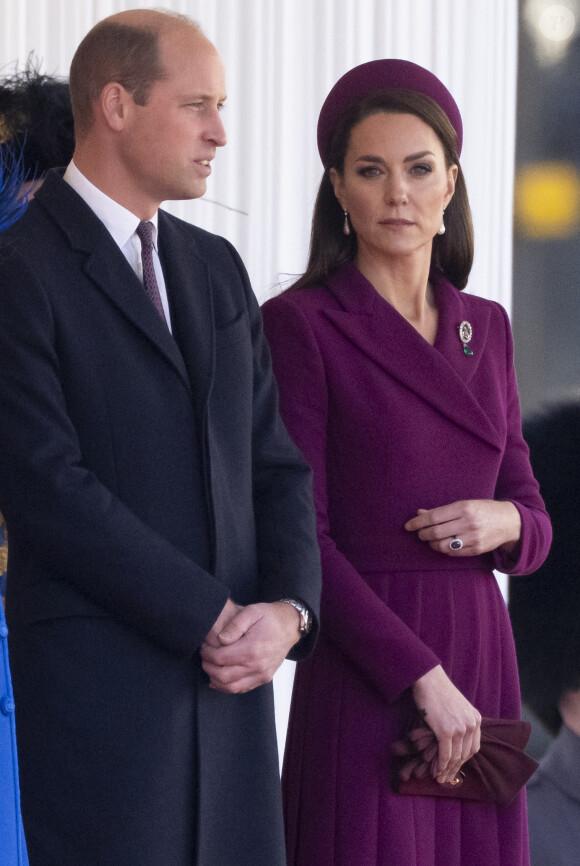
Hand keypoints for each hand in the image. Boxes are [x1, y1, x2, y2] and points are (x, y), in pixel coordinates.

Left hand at [200, 601, 301, 693]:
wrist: (290, 625)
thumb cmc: (270, 617)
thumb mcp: (251, 611)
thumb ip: (234, 625)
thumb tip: (220, 639)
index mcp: (252, 649)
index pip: (221, 658)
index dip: (207, 654)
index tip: (204, 647)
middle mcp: (257, 666)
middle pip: (223, 676)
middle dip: (208, 667)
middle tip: (204, 657)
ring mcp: (262, 674)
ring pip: (231, 687)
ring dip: (215, 679)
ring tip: (210, 667)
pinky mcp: (264, 678)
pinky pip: (242, 688)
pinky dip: (228, 687)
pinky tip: (219, 679)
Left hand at [404, 499, 520, 556]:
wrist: (509, 522)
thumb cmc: (482, 510)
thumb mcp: (464, 504)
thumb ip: (441, 510)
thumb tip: (419, 513)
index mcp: (464, 508)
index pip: (434, 517)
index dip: (418, 522)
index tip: (408, 526)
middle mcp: (469, 523)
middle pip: (436, 532)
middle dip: (423, 534)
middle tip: (419, 533)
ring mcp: (474, 537)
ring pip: (443, 546)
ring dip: (432, 544)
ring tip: (430, 540)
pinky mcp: (477, 549)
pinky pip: (454, 553)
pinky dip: (444, 550)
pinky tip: (442, 545)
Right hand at [412, 665, 480, 783]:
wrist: (428, 679)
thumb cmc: (438, 691)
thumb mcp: (457, 707)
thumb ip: (459, 723)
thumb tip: (453, 742)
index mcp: (476, 719)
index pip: (473, 747)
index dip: (464, 760)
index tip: (456, 768)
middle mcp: (471, 724)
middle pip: (465, 754)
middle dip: (456, 769)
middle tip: (447, 778)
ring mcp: (460, 728)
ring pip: (455, 756)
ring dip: (447, 770)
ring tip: (440, 777)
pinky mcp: (446, 731)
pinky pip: (445, 754)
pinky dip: (441, 764)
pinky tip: (436, 770)